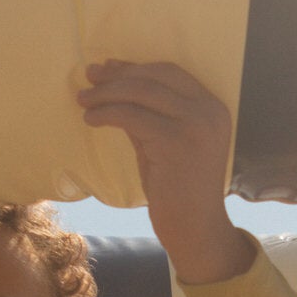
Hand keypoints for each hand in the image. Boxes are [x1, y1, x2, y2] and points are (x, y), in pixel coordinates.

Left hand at [77, 61, 252, 283]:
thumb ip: (148, 114)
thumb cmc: (177, 191)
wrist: (195, 229)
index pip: (169, 72)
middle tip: (89, 78)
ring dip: (107, 92)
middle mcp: (209, 111)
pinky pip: (132, 116)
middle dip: (117, 75)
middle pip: (155, 76)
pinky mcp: (176, 142)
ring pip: (141, 92)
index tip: (107, 68)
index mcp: (212, 107)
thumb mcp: (164, 143)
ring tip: (84, 100)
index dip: (134, 67)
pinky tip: (91, 120)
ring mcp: (195, 125)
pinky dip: (107, 114)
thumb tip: (114, 83)